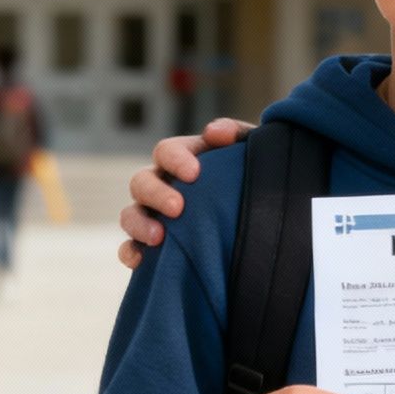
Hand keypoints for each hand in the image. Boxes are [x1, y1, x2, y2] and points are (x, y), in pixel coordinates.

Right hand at [118, 118, 254, 267]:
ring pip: (130, 214)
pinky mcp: (152, 245)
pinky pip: (130, 248)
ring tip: (158, 238)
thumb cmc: (250, 177)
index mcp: (182, 160)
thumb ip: (235, 133)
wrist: (264, 219)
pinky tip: (141, 261)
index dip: (175, 160)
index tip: (194, 174)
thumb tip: (214, 132)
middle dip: (156, 194)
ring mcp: (154, 215)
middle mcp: (162, 185)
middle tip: (178, 207)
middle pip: (141, 182)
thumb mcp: (251, 151)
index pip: (166, 151)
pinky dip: (131, 252)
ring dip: (139, 224)